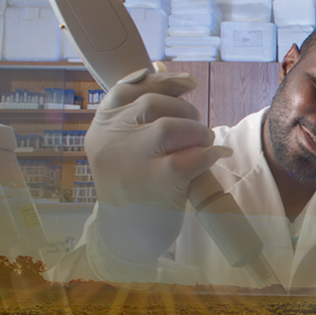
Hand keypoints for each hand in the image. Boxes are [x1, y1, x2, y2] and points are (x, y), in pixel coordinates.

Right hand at [85, 70, 230, 263]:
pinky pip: (192, 156)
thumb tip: (172, 75)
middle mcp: (111, 141)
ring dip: (197, 130)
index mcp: (100, 128)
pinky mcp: (158, 182)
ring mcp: (132, 160)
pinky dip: (209, 153)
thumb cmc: (132, 187)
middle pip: (152, 103)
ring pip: (172, 125)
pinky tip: (216, 156)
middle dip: (184, 108)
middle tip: (198, 126)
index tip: (188, 82)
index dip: (161, 81)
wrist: (125, 239)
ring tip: (205, 142)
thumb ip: (139, 116)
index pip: (126, 88)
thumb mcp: (123, 148)